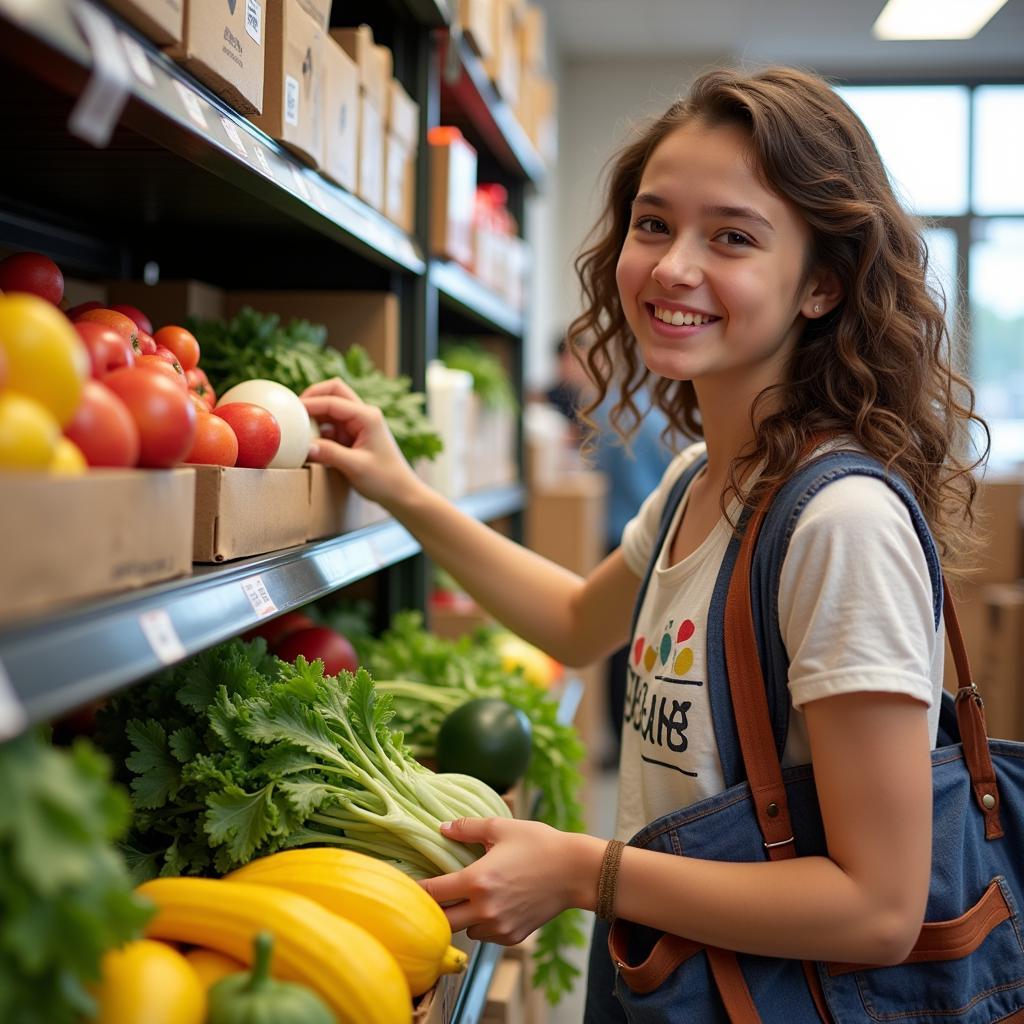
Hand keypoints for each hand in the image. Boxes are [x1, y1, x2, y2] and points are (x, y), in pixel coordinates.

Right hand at [301, 378, 420, 508]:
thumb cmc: (385, 480)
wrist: (400, 493)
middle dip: (312, 398)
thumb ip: (330, 454)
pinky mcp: (352, 436)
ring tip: (298, 430)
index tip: (289, 412)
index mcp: (367, 416)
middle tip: (292, 411)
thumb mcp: (355, 467)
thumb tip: (305, 446)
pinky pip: (331, 425)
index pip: (333, 400)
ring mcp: (358, 424)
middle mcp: (363, 415)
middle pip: (333, 392)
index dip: (309, 404)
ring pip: (330, 408)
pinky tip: (309, 442)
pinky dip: (318, 430)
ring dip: (314, 415)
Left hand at [419, 818, 598, 944]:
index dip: (415, 890)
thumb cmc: (539, 844)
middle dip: (434, 910)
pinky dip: (482, 925)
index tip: (403, 886)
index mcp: (478, 881)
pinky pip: (485, 936)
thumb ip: (468, 828)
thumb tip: (442, 828)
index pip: (433, 893)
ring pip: (465, 930)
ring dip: (460, 918)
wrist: (575, 871)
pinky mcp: (512, 937)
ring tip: (467, 897)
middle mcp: (485, 909)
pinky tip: (491, 906)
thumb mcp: (502, 827)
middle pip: (442, 921)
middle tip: (431, 897)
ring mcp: (499, 927)